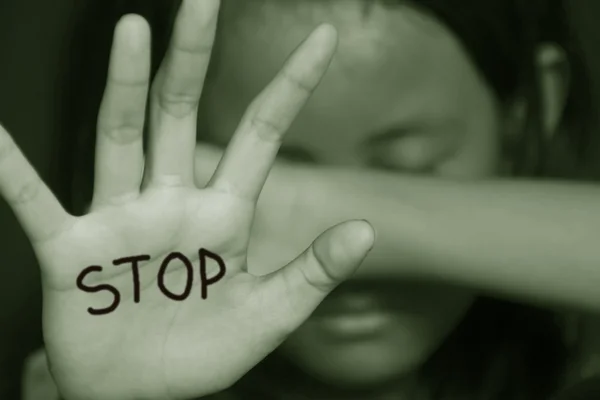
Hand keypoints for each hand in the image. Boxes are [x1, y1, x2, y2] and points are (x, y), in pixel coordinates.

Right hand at [0, 2, 374, 398]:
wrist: (144, 396)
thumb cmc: (206, 352)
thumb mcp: (271, 313)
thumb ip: (313, 271)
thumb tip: (367, 231)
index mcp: (226, 212)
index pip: (262, 132)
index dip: (291, 84)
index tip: (324, 35)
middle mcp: (173, 201)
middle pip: (183, 114)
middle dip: (193, 59)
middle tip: (204, 0)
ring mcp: (121, 220)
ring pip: (121, 138)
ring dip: (125, 87)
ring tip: (133, 31)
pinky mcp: (73, 251)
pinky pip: (36, 202)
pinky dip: (12, 171)